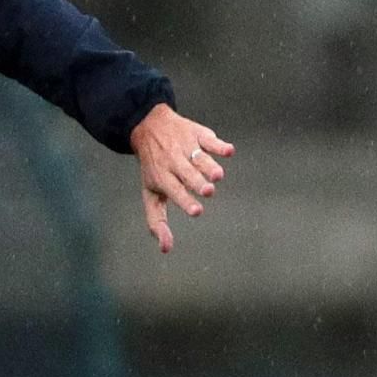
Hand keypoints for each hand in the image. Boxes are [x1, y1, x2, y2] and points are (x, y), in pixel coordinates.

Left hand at [130, 103, 234, 254]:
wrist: (148, 127)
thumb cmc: (153, 168)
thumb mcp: (150, 194)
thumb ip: (157, 222)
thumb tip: (166, 248)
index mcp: (162, 177)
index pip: (174, 190)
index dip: (185, 200)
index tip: (198, 211)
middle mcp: (174, 161)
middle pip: (187, 174)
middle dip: (198, 182)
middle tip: (208, 191)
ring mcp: (186, 147)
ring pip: (200, 158)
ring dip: (209, 166)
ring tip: (218, 176)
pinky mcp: (197, 134)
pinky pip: (209, 139)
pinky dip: (219, 145)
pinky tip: (228, 151)